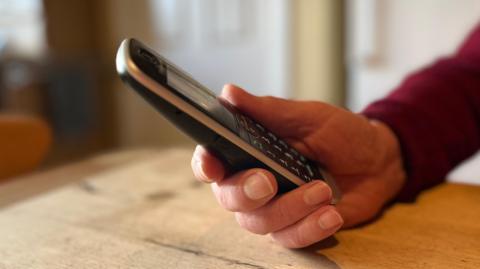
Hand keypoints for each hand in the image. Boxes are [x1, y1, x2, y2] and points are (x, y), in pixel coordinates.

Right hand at [191, 85, 405, 247]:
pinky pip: (292, 239)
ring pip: (259, 223)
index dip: (205, 165)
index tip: (213, 167)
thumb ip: (267, 110)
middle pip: (230, 199)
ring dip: (289, 209)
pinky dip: (310, 228)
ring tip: (321, 190)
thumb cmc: (340, 133)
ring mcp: (276, 208)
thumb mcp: (307, 115)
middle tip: (269, 181)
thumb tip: (228, 93)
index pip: (213, 162)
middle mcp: (254, 183)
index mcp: (249, 152)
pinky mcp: (298, 228)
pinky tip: (331, 213)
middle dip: (245, 193)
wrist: (378, 161)